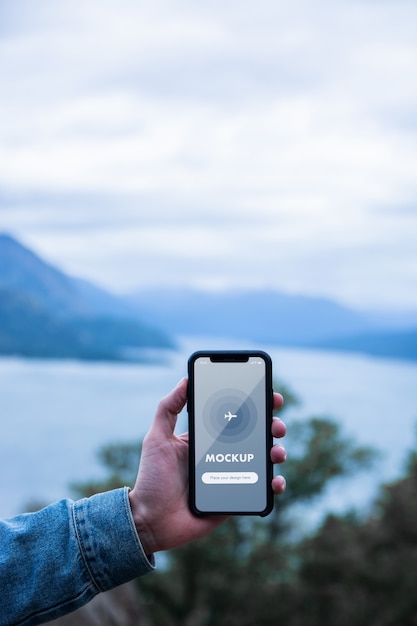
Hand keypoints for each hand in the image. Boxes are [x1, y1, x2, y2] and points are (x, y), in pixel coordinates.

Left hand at [128, 378, 285, 555]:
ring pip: (263, 460)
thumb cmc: (151, 478)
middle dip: (272, 425)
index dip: (255, 404)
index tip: (269, 394)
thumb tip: (185, 379)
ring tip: (276, 452)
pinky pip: (261, 490)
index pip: (235, 415)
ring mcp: (232, 475)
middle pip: (256, 435)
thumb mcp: (157, 438)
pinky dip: (275, 484)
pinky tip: (275, 481)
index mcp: (207, 437)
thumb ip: (168, 408)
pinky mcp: (236, 498)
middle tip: (275, 424)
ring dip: (277, 452)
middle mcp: (223, 454)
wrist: (151, 521)